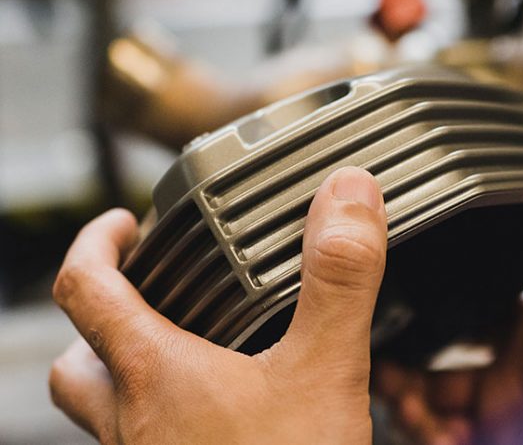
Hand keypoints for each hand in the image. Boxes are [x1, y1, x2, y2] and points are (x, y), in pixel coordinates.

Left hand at [49, 167, 387, 443]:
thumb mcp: (325, 371)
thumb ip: (338, 280)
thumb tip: (349, 196)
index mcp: (155, 375)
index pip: (87, 289)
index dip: (96, 244)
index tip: (123, 224)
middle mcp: (134, 426)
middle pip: (77, 362)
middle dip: (99, 319)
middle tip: (142, 294)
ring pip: (103, 415)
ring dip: (123, 376)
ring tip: (175, 357)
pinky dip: (163, 424)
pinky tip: (218, 426)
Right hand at [373, 172, 522, 443]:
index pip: (462, 314)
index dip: (424, 310)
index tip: (392, 296)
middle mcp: (514, 371)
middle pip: (431, 365)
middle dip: (398, 362)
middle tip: (377, 354)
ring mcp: (508, 412)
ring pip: (429, 408)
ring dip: (404, 402)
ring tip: (400, 395)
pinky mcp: (503, 440)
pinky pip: (445, 440)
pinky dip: (430, 436)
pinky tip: (435, 430)